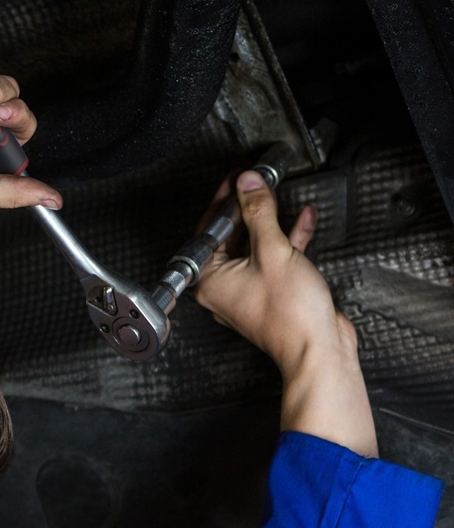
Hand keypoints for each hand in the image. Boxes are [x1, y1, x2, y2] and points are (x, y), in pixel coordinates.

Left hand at [195, 171, 377, 456]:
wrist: (318, 349)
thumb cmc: (289, 313)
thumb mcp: (272, 250)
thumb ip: (258, 213)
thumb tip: (247, 184)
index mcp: (210, 279)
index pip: (209, 231)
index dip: (223, 201)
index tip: (236, 179)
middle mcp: (223, 286)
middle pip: (230, 237)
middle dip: (247, 207)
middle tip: (256, 181)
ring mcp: (248, 290)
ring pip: (254, 246)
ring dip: (269, 221)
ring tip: (277, 194)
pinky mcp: (272, 293)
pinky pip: (273, 260)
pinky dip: (286, 239)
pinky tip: (302, 220)